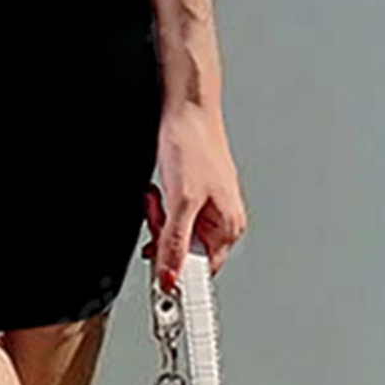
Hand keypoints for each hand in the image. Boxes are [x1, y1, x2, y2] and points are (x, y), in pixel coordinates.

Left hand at [141, 101, 246, 291]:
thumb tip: (171, 277)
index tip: (157, 279)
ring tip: (157, 194)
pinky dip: (159, 203)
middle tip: (155, 212)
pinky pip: (170, 211)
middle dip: (162, 232)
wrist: (186, 105)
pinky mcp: (190, 189)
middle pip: (184, 249)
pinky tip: (157, 188)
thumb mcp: (182, 200)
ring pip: (173, 229)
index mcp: (228, 227)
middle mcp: (220, 219)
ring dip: (158, 216)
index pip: (200, 270)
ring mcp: (205, 203)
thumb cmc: (194, 143)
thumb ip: (175, 242)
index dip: (176, 271)